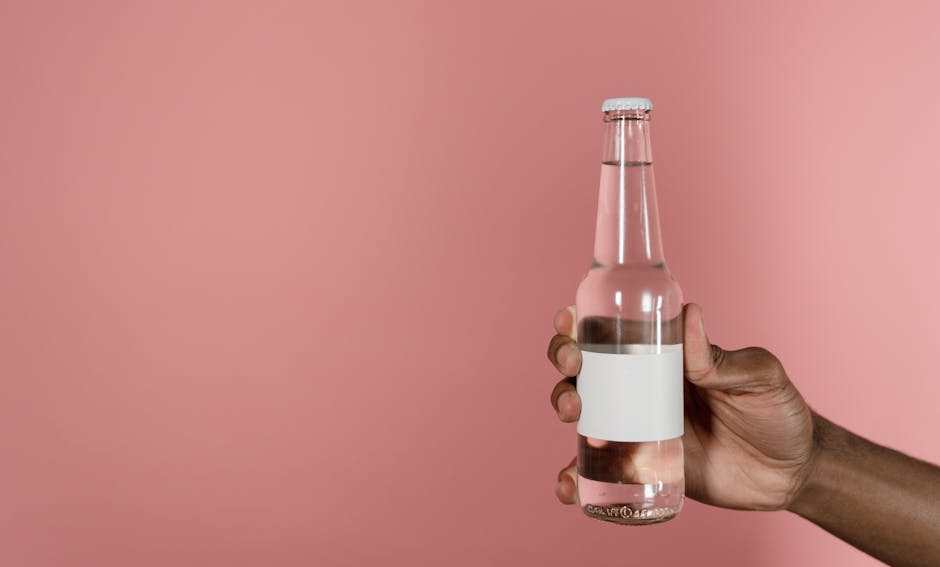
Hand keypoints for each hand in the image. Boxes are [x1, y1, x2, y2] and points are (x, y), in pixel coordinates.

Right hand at [548, 303, 815, 510]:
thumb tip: (691, 315)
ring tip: (578, 422)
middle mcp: (640, 386)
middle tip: (575, 370)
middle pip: (584, 366)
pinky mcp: (639, 466)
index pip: (612, 329)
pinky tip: (567, 486)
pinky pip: (595, 469)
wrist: (791, 474)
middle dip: (564, 360)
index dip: (580, 321)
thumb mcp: (759, 377)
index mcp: (663, 355)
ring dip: (562, 407)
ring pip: (580, 412)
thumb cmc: (778, 413)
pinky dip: (572, 477)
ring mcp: (635, 426)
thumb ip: (724, 358)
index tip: (572, 321)